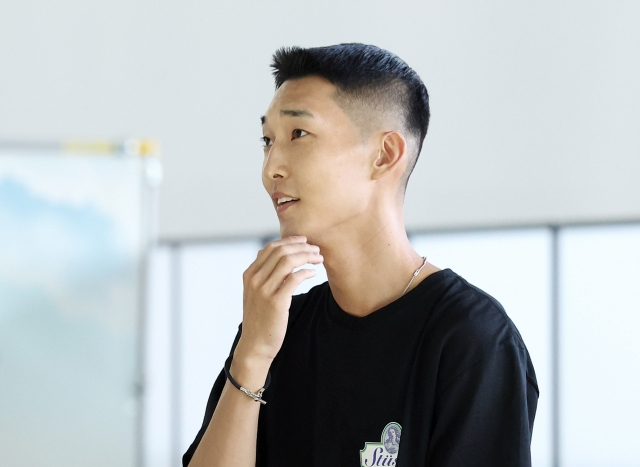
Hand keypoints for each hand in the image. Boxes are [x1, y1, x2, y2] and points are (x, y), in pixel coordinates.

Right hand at [235, 236, 322, 364]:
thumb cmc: (260, 318)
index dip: (289, 241)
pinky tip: (313, 273)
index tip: (304, 241)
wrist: (255, 344)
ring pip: (288, 261)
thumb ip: (263, 274)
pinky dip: (306, 272)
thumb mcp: (256, 293)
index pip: (271, 247)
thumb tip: (276, 255)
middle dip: (301, 247)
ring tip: (318, 258)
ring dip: (306, 256)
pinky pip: (294, 278)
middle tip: (316, 249)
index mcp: (250, 274)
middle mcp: (255, 279)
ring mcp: (264, 290)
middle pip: (281, 251)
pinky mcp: (276, 302)